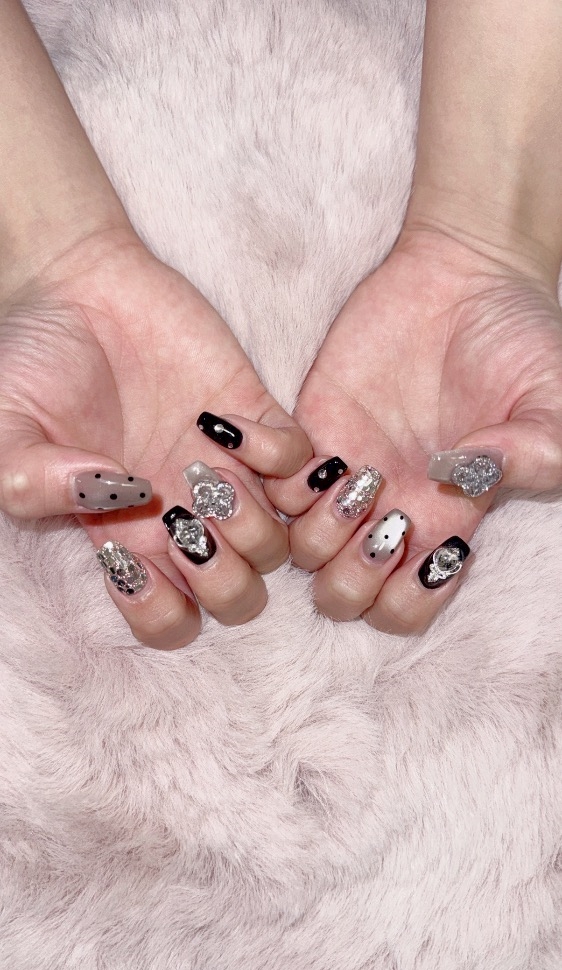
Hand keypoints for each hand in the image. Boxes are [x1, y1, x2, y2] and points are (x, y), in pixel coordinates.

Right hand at [0, 227, 310, 647]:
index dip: (161, 611)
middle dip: (222, 577)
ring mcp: (227, 471)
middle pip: (238, 598)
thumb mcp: (5, 431)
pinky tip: (230, 425)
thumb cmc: (33, 362)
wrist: (75, 284)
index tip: (128, 553)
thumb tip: (108, 496)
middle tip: (184, 519)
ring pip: (280, 545)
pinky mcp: (256, 418)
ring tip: (202, 468)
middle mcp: (184, 514)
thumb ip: (31, 482)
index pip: (170, 621)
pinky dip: (280, 457)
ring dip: (250, 521)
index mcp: (127, 535)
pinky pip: (303, 467)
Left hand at [269, 229, 561, 632]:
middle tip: (381, 517)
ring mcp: (345, 472)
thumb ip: (533, 454)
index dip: (409, 597)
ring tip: (354, 477)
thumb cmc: (518, 342)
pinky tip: (317, 452)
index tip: (432, 540)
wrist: (466, 276)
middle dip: (352, 577)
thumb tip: (469, 479)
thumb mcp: (552, 401)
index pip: (406, 607)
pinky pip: (270, 483)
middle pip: (342, 595)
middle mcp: (388, 508)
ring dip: (317, 531)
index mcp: (445, 521)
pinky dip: (278, 481)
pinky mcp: (310, 428)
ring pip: (298, 549)